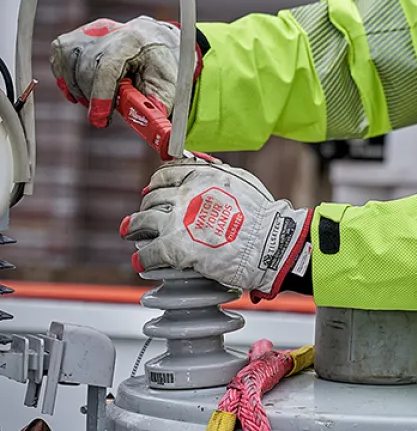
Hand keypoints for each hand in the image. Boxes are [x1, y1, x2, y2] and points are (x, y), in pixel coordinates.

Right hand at [51, 16, 197, 127]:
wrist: (153, 40)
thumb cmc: (161, 66)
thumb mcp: (168, 86)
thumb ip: (158, 107)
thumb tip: (157, 132)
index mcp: (133, 42)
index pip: (107, 67)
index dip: (101, 96)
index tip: (100, 120)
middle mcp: (107, 32)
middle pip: (86, 69)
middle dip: (94, 98)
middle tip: (104, 114)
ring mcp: (88, 32)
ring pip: (69, 66)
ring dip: (80, 90)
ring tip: (99, 100)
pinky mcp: (74, 37)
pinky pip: (60, 59)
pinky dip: (67, 78)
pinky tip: (83, 89)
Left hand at [121, 160, 311, 300]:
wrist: (270, 244)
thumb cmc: (264, 216)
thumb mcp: (242, 181)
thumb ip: (217, 174)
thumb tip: (201, 168)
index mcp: (200, 176)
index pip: (164, 174)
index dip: (156, 184)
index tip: (154, 191)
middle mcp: (185, 195)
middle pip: (151, 198)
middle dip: (148, 207)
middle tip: (147, 217)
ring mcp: (178, 222)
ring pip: (141, 222)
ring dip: (135, 228)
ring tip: (132, 233)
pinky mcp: (175, 248)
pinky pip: (148, 253)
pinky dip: (143, 258)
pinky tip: (142, 262)